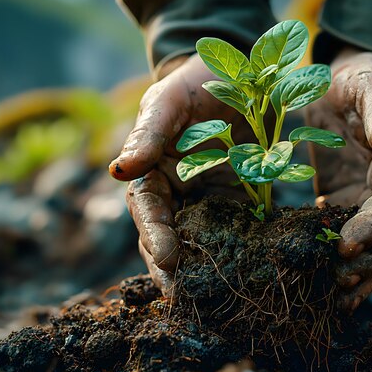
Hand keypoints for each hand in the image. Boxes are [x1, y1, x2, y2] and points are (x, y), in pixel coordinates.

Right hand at [108, 54, 253, 295]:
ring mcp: (210, 201)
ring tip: (217, 295)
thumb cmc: (193, 84)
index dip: (154, 235)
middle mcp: (178, 194)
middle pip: (170, 238)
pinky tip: (253, 270)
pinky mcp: (241, 203)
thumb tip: (118, 170)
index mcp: (153, 173)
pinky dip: (242, 252)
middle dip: (174, 269)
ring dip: (206, 269)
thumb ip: (148, 133)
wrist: (238, 75)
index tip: (167, 258)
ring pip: (203, 242)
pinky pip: (240, 231)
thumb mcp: (169, 101)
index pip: (147, 211)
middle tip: (185, 297)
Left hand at [306, 49, 371, 312]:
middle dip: (369, 261)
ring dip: (362, 272)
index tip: (345, 246)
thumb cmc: (363, 77)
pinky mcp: (353, 202)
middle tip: (337, 283)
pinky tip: (328, 285)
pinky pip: (355, 238)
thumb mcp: (370, 84)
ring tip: (336, 299)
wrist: (351, 81)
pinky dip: (347, 262)